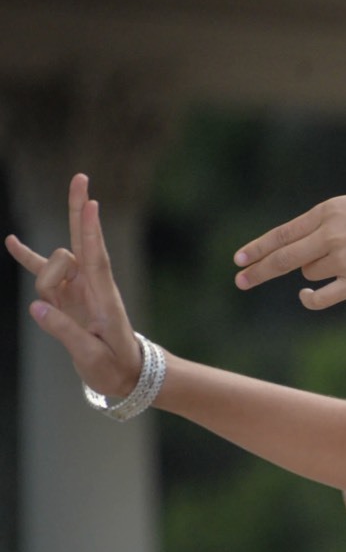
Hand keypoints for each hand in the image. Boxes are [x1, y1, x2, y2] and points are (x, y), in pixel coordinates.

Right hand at [6, 174, 144, 397]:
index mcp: (105, 299)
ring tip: (55, 311)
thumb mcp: (92, 358)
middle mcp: (93, 286)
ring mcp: (79, 287)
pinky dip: (27, 257)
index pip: (96, 259)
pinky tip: (11, 241)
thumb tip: (35, 307)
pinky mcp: (67, 294)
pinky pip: (43, 271)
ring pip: (53, 266)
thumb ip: (64, 332)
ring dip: (44, 280)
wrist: (128, 374)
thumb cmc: (115, 368)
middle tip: (81, 176)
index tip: (92, 203)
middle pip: (81, 241)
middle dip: (78, 210)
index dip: (90, 231)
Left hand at [234, 188, 345, 308]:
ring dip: (318, 272)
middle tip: (240, 280)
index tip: (240, 258)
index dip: (258, 247)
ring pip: (310, 273)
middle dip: (256, 269)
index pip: (282, 233)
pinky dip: (311, 299)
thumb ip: (342, 210)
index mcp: (330, 210)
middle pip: (281, 257)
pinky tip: (306, 298)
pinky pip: (322, 296)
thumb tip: (325, 225)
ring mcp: (342, 259)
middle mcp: (329, 233)